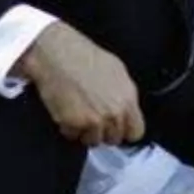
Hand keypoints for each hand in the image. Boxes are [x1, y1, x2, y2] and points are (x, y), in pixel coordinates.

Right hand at [17, 21, 144, 146]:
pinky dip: (68, 128)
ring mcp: (95, 120)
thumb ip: (124, 95)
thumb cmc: (83, 56)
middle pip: (113, 139)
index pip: (136, 132)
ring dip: (85, 131)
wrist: (57, 53)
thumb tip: (126, 109)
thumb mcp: (116, 70)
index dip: (125, 130)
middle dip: (103, 131)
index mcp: (128, 99)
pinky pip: (73, 136)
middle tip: (92, 116)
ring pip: (93, 140)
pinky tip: (65, 110)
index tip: (116, 127)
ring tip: (77, 112)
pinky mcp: (74, 124)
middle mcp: (114, 113)